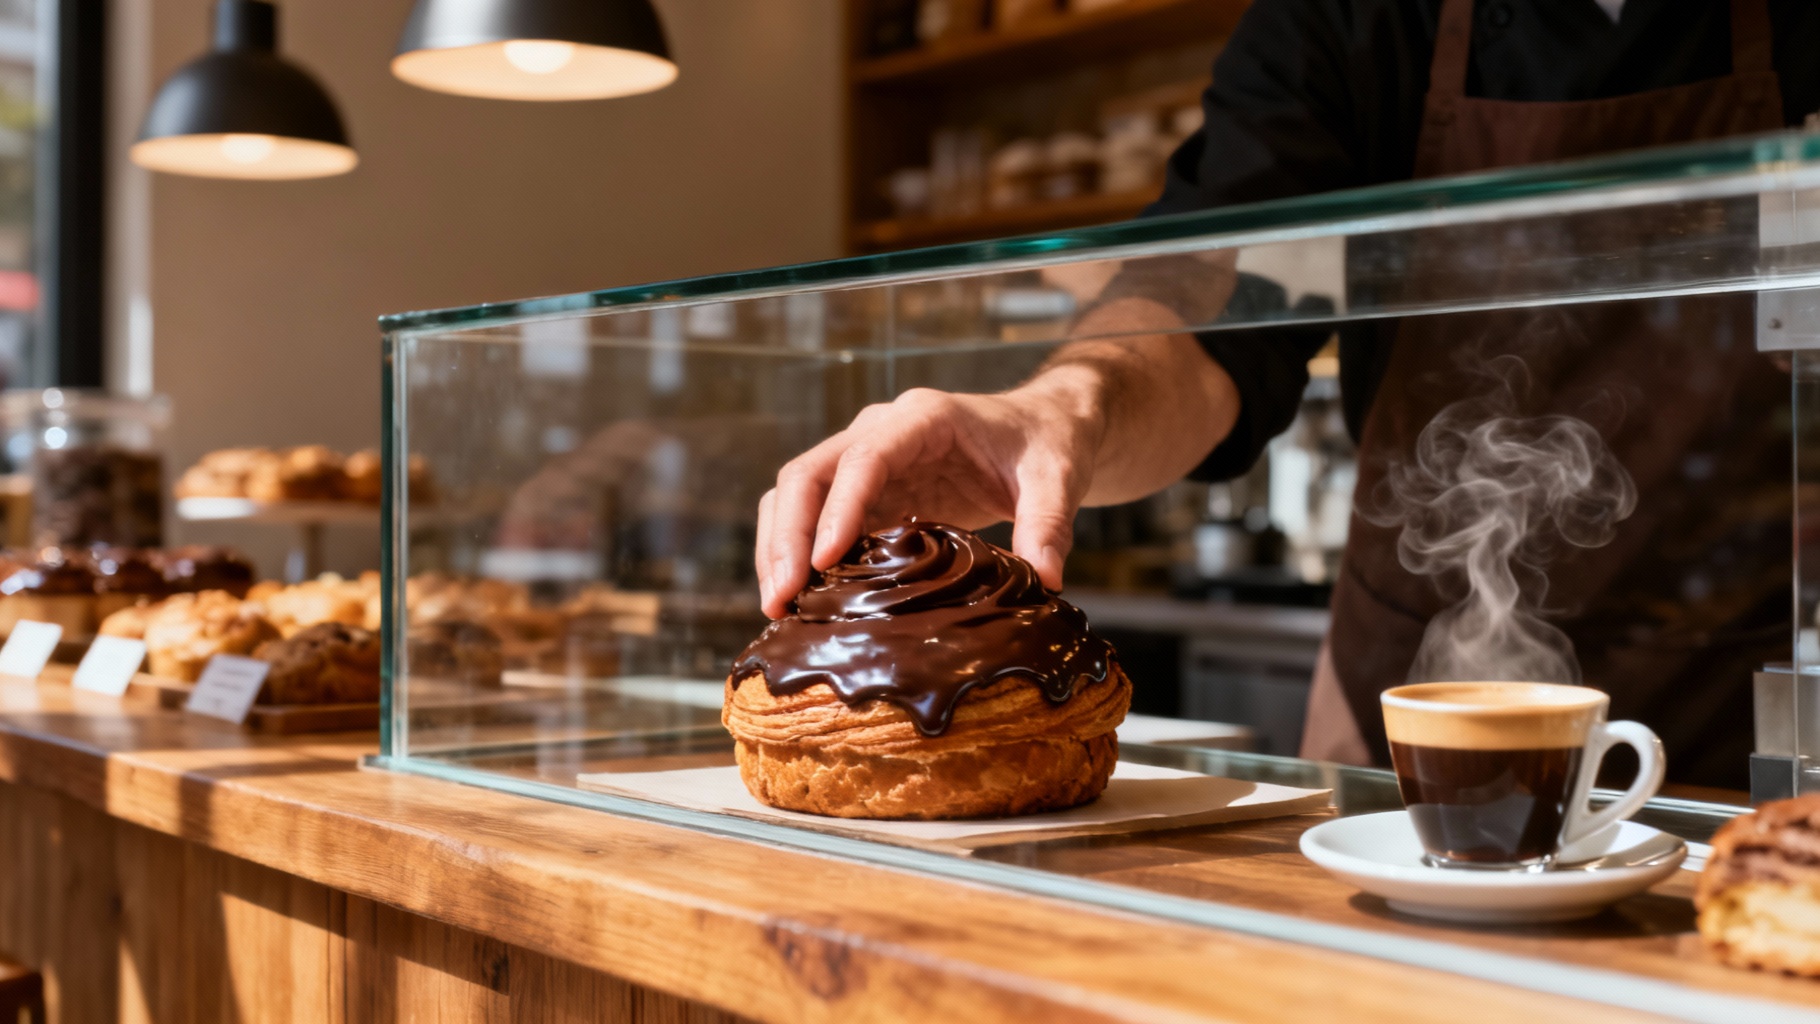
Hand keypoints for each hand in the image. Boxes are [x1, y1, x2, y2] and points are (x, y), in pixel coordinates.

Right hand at [754, 295, 1239, 618]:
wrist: (1044, 428)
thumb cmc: (1049, 443)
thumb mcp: (1059, 477)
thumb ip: (1051, 523)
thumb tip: (1046, 579)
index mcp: (923, 418)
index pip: (865, 457)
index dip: (839, 508)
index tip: (823, 561)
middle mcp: (880, 431)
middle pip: (808, 474)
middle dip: (787, 535)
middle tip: (781, 597)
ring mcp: (866, 461)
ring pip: (797, 494)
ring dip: (779, 546)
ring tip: (777, 607)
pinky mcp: (867, 493)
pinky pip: (815, 519)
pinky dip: (799, 555)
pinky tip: (800, 602)